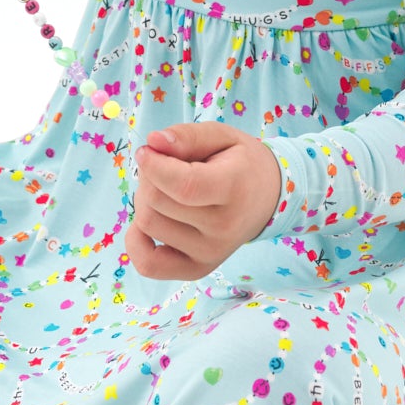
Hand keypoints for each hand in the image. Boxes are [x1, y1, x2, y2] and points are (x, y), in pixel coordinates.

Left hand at [126, 123, 281, 280]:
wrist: (268, 198)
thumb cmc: (241, 163)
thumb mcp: (222, 136)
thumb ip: (188, 136)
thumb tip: (153, 142)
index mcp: (234, 188)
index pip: (184, 186)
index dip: (155, 166)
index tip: (147, 151)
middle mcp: (223, 228)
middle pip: (157, 201)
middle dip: (149, 176)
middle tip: (164, 167)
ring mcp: (210, 253)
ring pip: (147, 224)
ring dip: (145, 201)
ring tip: (166, 191)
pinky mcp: (196, 269)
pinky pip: (148, 264)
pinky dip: (136, 241)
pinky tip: (152, 219)